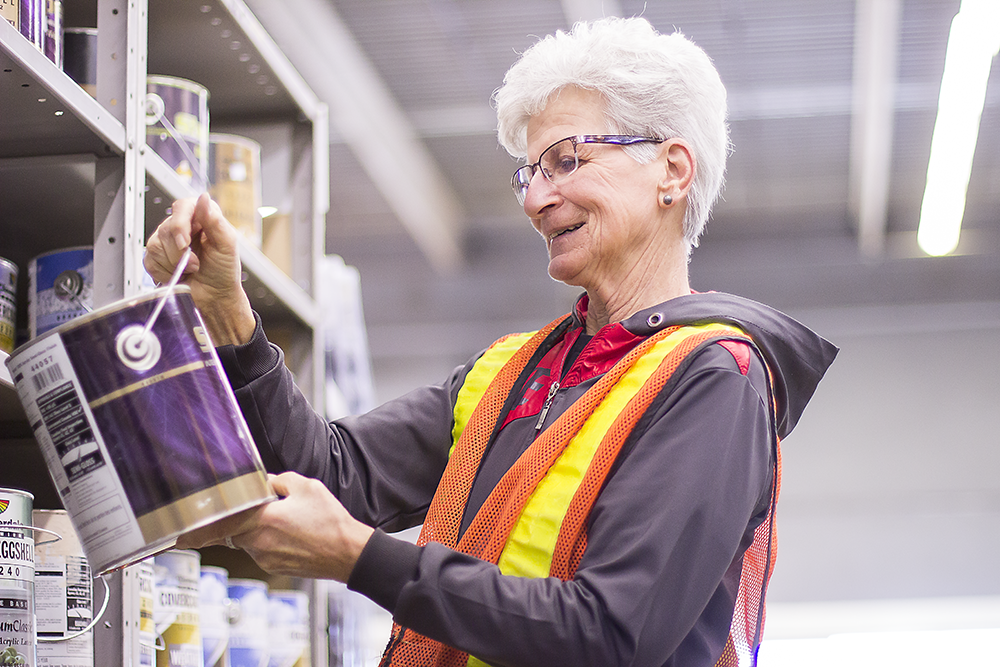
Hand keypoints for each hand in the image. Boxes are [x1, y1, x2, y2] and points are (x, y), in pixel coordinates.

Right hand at [144, 193, 254, 344]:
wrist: (215, 297)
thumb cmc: (224, 271)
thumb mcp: (227, 245)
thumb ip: (215, 221)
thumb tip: (203, 199)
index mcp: (202, 217)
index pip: (182, 207)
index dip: (180, 224)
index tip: (184, 243)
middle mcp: (183, 226)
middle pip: (166, 229)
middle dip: (180, 253)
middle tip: (196, 264)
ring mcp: (167, 241)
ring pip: (155, 246)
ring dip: (174, 264)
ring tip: (191, 269)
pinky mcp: (156, 257)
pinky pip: (149, 261)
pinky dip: (165, 272)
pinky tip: (179, 274)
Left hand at [175, 472, 374, 582]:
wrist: (348, 554)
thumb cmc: (330, 521)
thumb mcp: (307, 487)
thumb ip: (278, 481)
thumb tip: (264, 483)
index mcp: (262, 520)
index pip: (219, 525)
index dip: (196, 532)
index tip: (178, 537)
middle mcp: (258, 543)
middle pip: (232, 530)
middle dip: (238, 520)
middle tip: (260, 511)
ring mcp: (265, 558)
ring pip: (247, 539)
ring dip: (258, 529)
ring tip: (288, 521)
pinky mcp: (274, 567)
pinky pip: (261, 549)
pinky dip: (270, 540)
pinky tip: (293, 533)